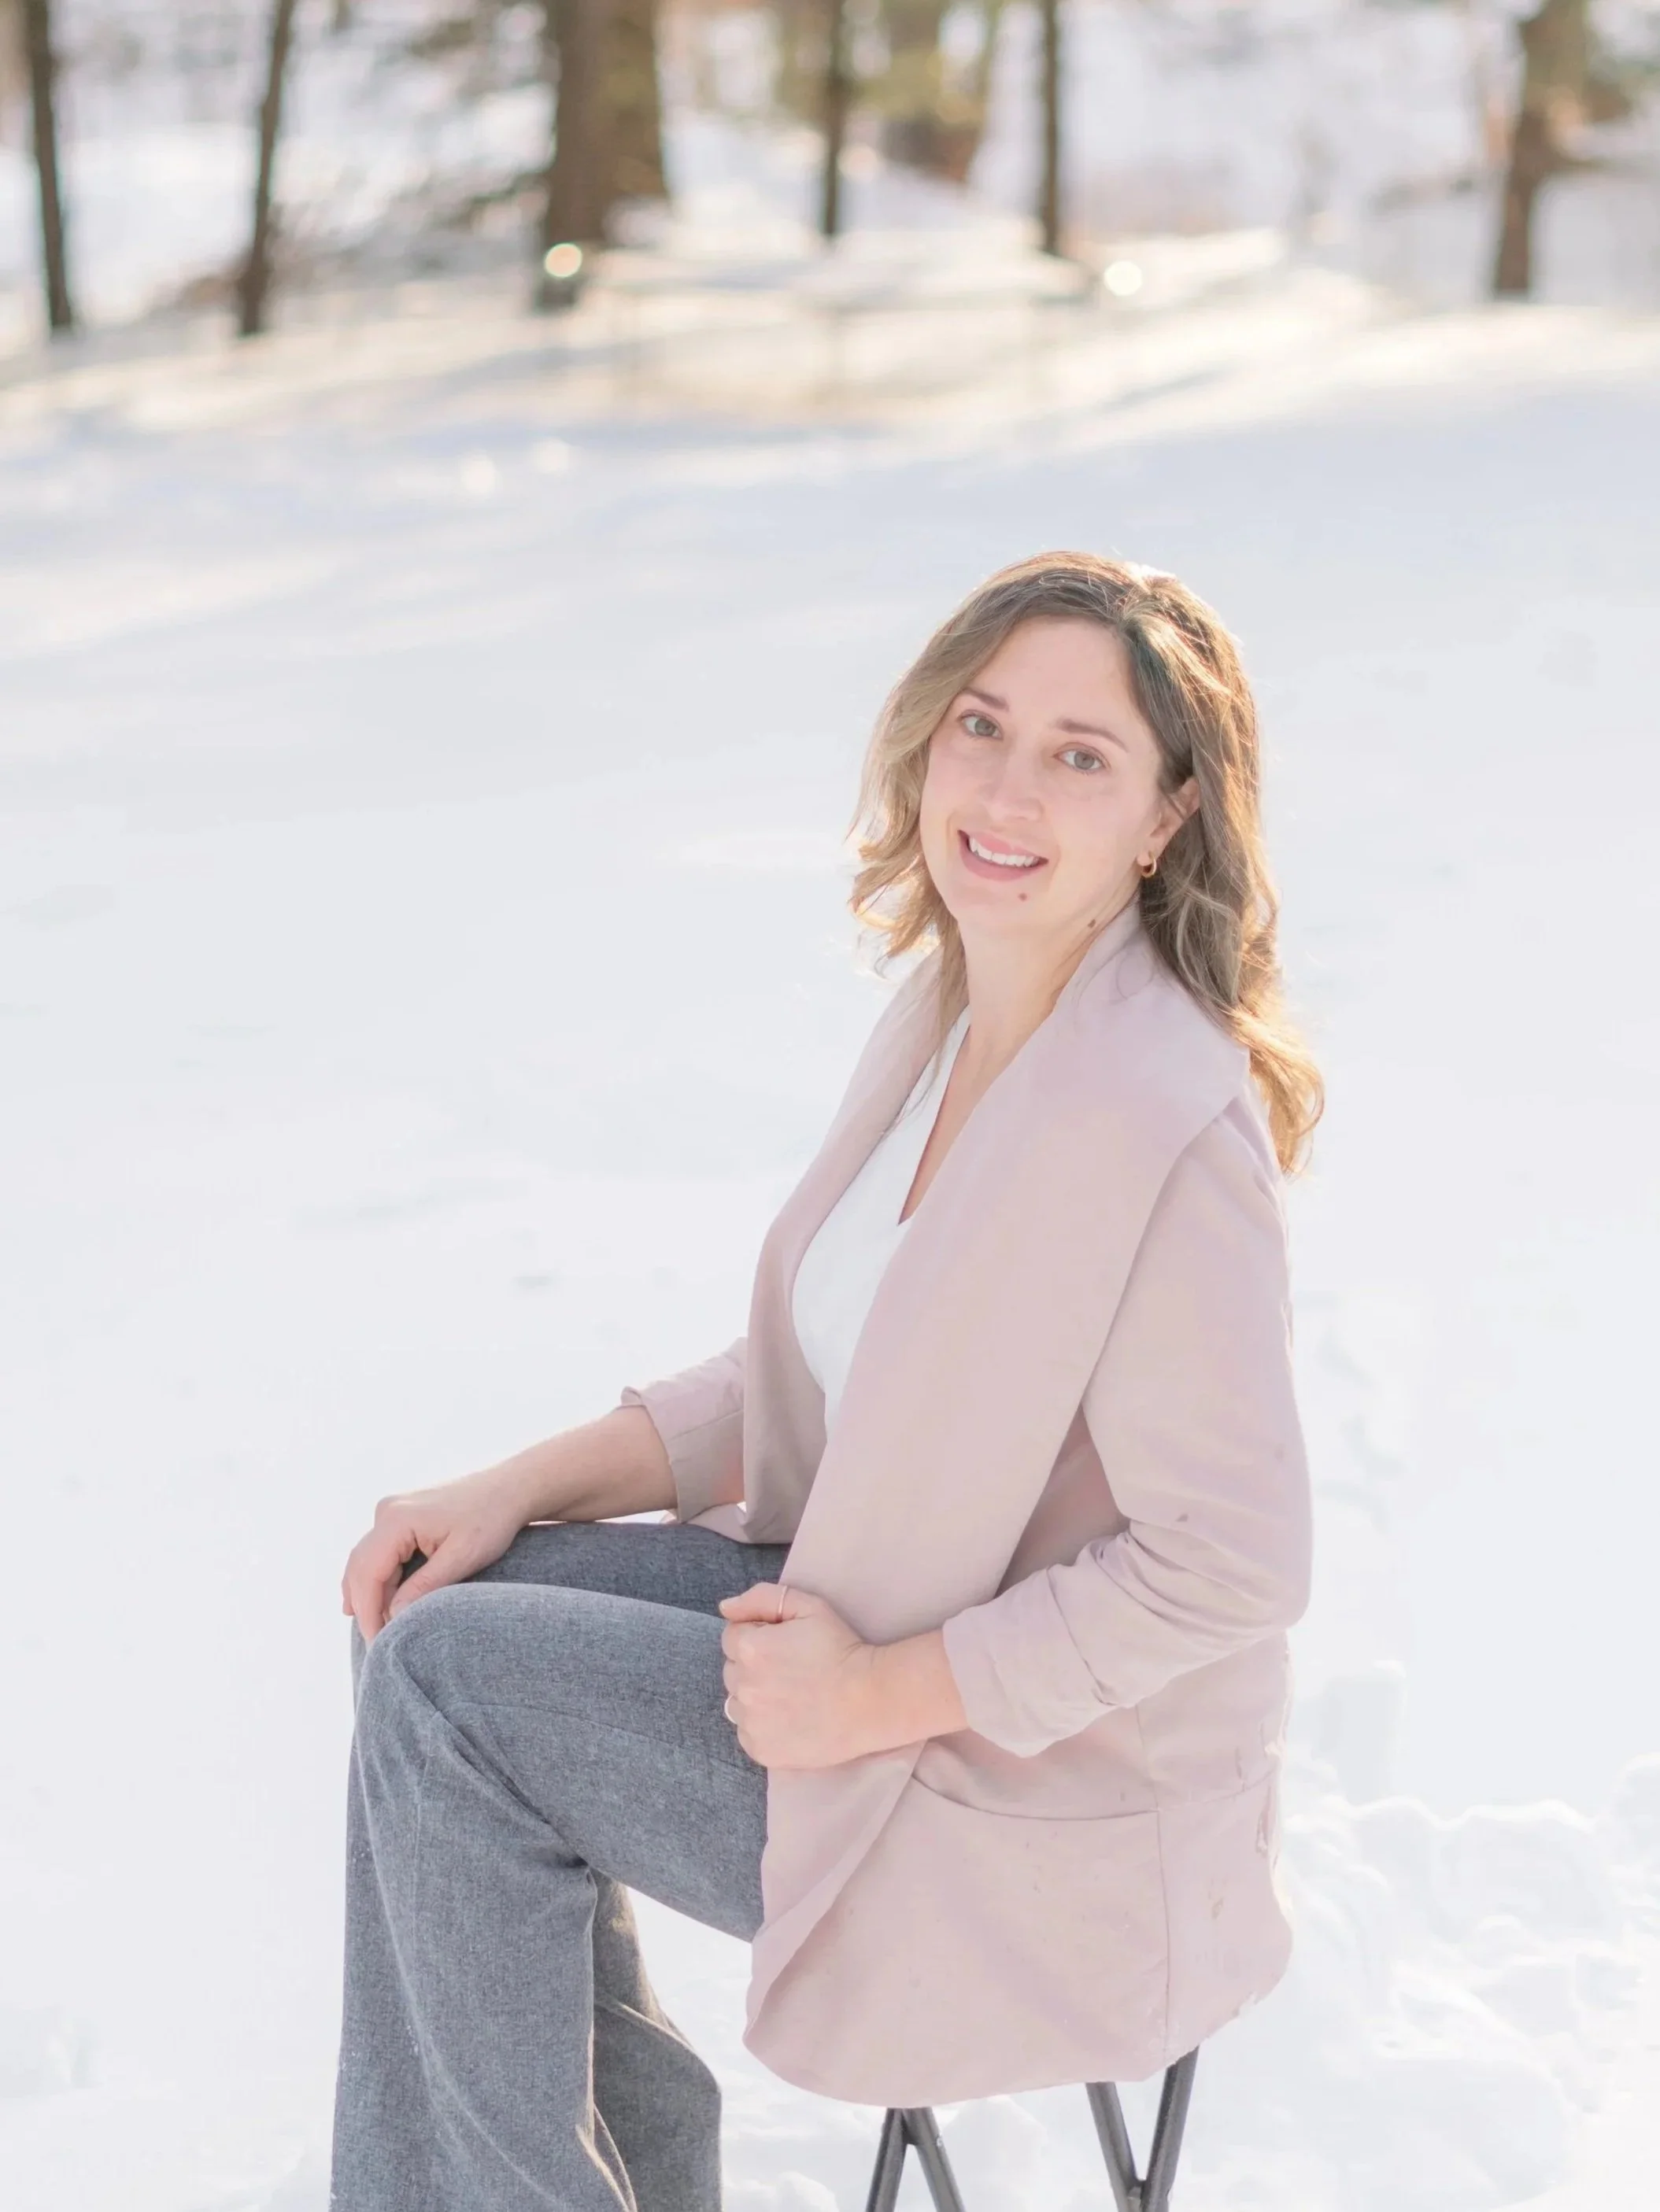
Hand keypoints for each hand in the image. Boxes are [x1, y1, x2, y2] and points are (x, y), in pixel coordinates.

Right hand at [340, 1467, 534, 1644]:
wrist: (509, 1487)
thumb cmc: (491, 1519)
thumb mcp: (462, 1557)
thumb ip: (425, 1587)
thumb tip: (392, 1616)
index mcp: (397, 1519)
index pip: (367, 1573)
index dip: (368, 1613)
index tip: (376, 1645)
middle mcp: (386, 1512)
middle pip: (360, 1568)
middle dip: (365, 1607)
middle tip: (375, 1645)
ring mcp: (391, 1512)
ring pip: (366, 1561)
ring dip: (368, 1595)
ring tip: (374, 1630)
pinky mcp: (400, 1517)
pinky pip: (379, 1553)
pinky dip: (379, 1579)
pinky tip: (379, 1603)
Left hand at [718, 1583, 967, 1767]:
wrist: (870, 1700)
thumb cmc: (842, 1649)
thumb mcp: (808, 1607)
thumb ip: (761, 1598)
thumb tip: (725, 1608)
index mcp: (750, 1648)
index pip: (732, 1636)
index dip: (759, 1636)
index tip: (785, 1645)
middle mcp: (743, 1686)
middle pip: (732, 1669)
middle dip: (753, 1665)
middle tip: (790, 1669)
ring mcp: (751, 1722)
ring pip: (737, 1702)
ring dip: (754, 1696)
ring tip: (790, 1694)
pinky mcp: (761, 1749)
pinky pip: (746, 1732)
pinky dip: (760, 1724)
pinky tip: (788, 1717)